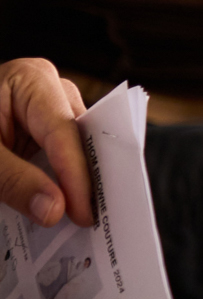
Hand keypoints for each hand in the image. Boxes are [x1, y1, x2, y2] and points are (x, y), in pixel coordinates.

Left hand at [0, 58, 92, 227]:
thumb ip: (13, 181)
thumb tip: (53, 209)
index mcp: (31, 81)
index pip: (64, 131)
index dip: (76, 175)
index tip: (82, 212)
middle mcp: (49, 93)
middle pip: (81, 139)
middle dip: (84, 178)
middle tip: (93, 217)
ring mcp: (50, 115)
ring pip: (80, 153)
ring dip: (76, 186)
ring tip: (82, 217)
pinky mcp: (44, 137)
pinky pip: (64, 162)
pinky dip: (62, 186)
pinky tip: (67, 208)